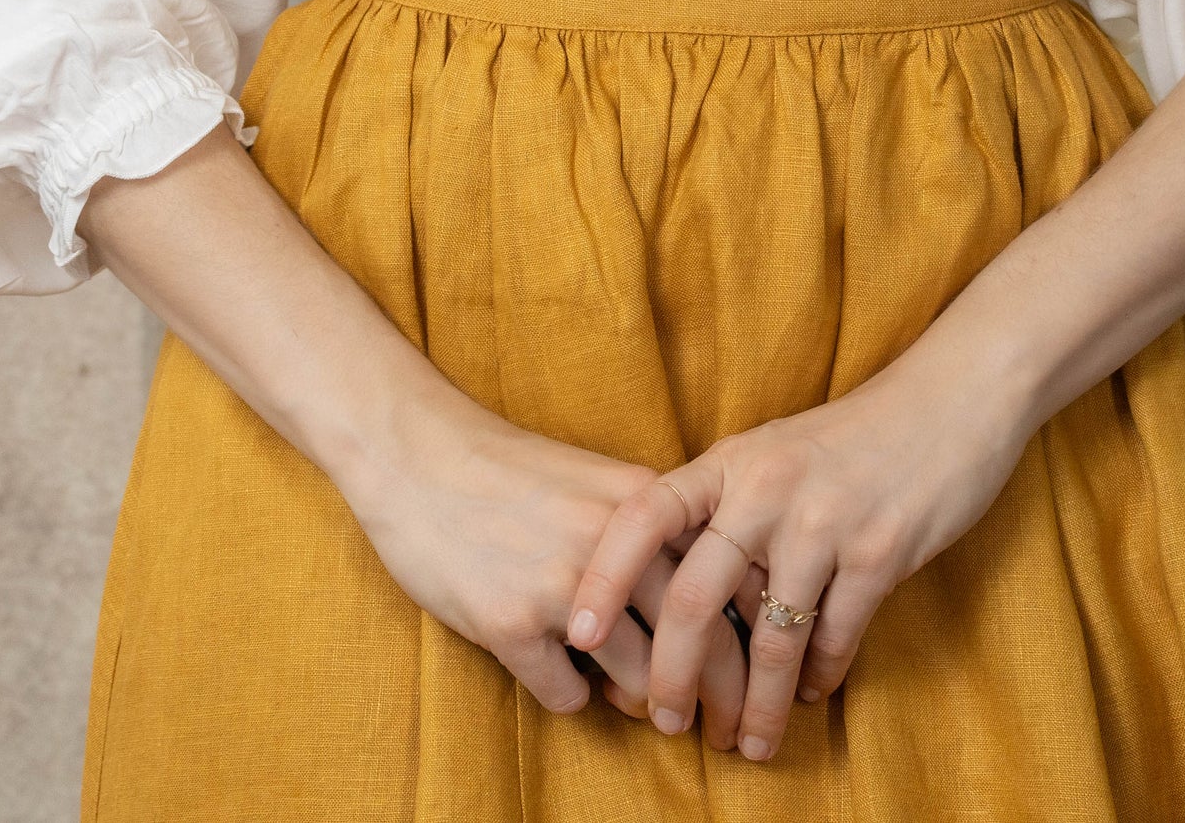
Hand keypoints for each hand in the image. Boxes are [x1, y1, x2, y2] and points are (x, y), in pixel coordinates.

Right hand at [334, 391, 751, 742]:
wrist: (418, 454)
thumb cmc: (511, 470)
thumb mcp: (597, 483)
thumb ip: (651, 533)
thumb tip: (704, 605)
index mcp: (644, 504)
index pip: (728, 582)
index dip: (757, 636)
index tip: (766, 671)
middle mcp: (613, 546)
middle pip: (700, 641)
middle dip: (720, 697)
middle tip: (726, 729)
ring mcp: (560, 588)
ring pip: (642, 680)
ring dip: (651, 706)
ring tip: (653, 713)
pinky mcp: (508, 625)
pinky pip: (569, 698)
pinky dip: (576, 701)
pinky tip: (570, 684)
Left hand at [564, 341, 1036, 760]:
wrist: (948, 401)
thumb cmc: (853, 436)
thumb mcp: (774, 454)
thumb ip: (729, 508)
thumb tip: (680, 593)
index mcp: (732, 460)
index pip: (645, 514)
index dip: (604, 574)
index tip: (576, 631)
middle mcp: (767, 488)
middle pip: (694, 597)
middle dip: (671, 674)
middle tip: (662, 721)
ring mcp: (824, 521)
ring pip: (770, 638)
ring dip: (756, 703)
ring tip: (748, 741)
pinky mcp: (880, 552)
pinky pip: (835, 638)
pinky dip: (820, 677)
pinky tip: (813, 695)